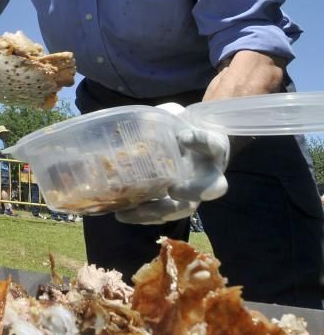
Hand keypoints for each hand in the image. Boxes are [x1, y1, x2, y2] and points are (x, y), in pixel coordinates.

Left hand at [117, 103, 228, 224]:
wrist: (185, 145)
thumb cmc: (180, 127)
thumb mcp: (174, 117)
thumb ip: (164, 118)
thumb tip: (141, 121)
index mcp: (211, 148)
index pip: (212, 144)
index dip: (201, 141)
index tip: (183, 137)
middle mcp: (208, 173)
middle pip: (211, 189)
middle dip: (193, 191)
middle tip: (173, 190)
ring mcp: (193, 192)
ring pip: (184, 208)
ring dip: (160, 211)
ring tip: (133, 210)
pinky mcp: (175, 203)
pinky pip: (165, 215)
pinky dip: (144, 216)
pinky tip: (122, 214)